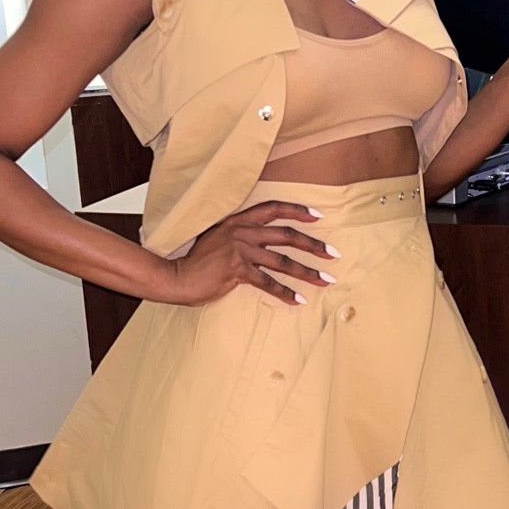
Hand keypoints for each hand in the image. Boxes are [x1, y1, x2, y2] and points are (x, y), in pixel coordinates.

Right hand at [157, 199, 337, 305]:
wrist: (175, 275)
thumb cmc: (197, 260)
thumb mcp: (218, 237)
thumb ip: (240, 235)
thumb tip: (264, 243)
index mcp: (238, 220)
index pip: (273, 208)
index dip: (297, 210)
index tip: (318, 216)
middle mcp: (241, 231)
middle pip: (287, 235)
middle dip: (314, 245)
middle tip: (333, 254)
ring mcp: (239, 250)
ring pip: (282, 260)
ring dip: (307, 271)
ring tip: (325, 279)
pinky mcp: (236, 270)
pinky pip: (268, 282)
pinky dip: (285, 292)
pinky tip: (298, 300)